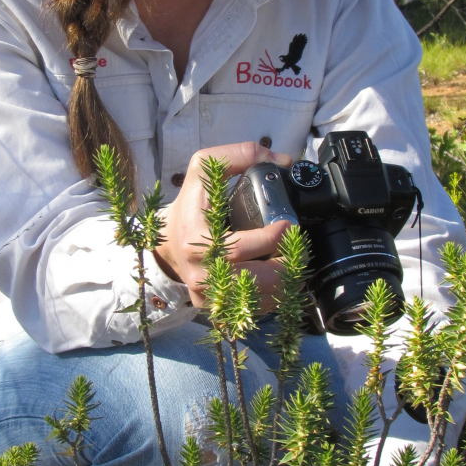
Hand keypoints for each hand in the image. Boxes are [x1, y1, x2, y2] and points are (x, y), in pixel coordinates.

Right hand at [154, 141, 292, 307]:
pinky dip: (272, 298)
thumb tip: (282, 161)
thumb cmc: (189, 204)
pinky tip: (278, 279)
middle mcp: (200, 272)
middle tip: (298, 249)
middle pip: (254, 280)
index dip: (270, 239)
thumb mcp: (203, 168)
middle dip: (285, 266)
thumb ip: (240, 155)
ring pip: (258, 300)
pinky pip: (250, 310)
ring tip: (293, 263)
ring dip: (284, 283)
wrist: (167, 241)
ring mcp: (206, 294)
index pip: (238, 248)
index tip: (288, 225)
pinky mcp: (213, 308)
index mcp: (196, 239)